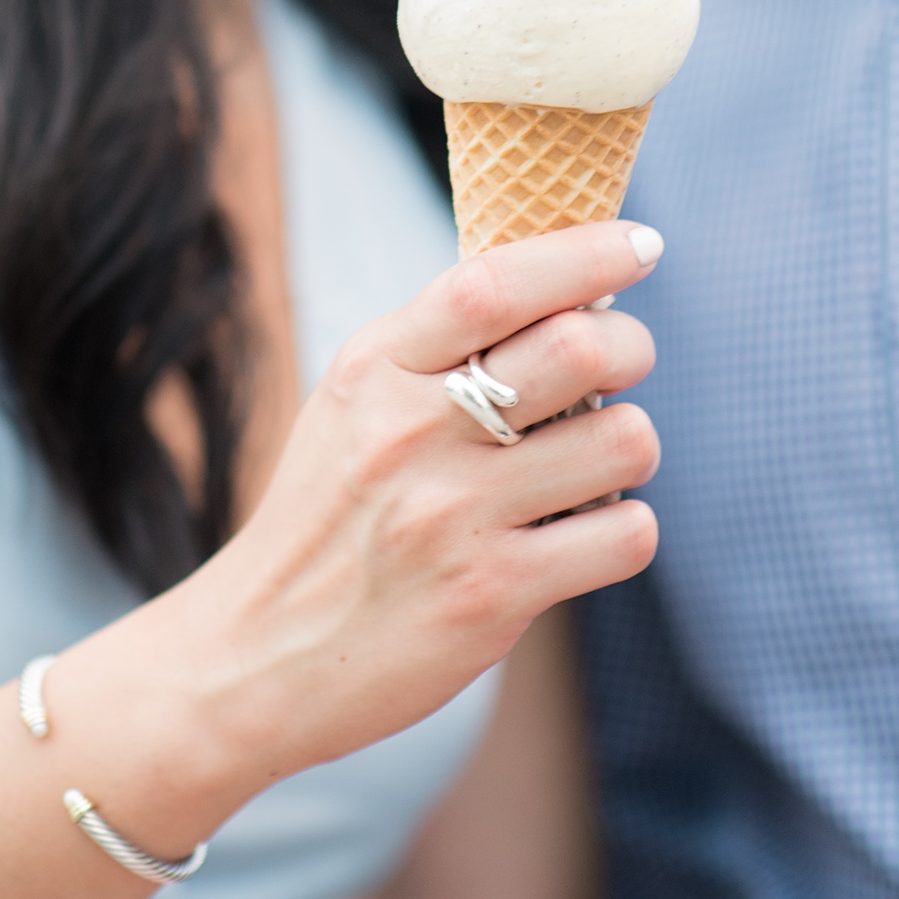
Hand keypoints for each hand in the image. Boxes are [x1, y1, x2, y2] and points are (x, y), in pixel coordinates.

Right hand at [173, 220, 661, 785]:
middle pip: (576, 348)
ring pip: (621, 440)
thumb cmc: (328, 514)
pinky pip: (624, 535)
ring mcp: (454, 515)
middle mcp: (413, 432)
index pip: (494, 282)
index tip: (641, 243)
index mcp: (376, 366)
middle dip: (630, 346)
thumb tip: (566, 288)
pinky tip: (586, 531)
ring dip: (632, 442)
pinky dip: (626, 526)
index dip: (584, 253)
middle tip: (623, 364)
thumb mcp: (353, 402)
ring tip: (596, 460)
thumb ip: (437, 345)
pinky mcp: (492, 596)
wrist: (257, 655)